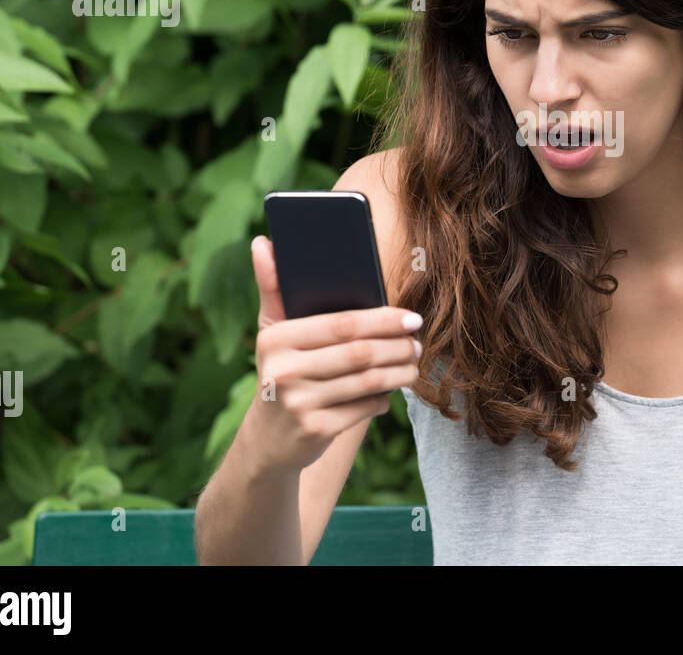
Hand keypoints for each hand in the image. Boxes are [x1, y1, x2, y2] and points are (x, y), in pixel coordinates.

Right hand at [240, 235, 421, 473]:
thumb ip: (273, 287)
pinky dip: (383, 400)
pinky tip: (389, 394)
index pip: (342, 323)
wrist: (268, 440)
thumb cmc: (281, 372)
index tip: (413, 318)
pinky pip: (364, 408)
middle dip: (398, 347)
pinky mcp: (314, 431)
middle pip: (360, 353)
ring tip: (413, 366)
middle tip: (418, 343)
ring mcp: (298, 403)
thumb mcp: (272, 333)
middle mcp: (283, 370)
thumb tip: (263, 241)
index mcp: (276, 338)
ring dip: (399, 373)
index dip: (384, 320)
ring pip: (368, 381)